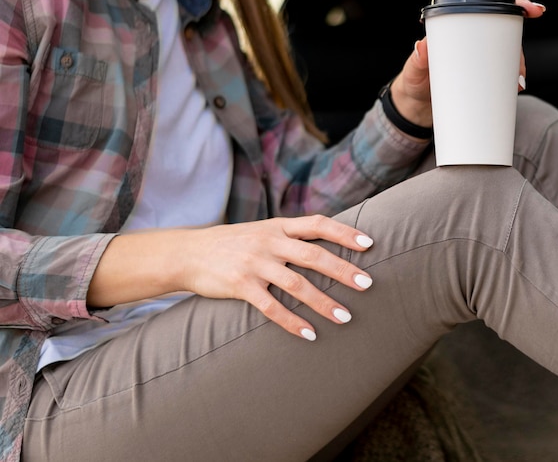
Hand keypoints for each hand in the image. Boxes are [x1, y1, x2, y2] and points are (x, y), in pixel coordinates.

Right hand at [178, 216, 373, 340]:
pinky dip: (292, 322)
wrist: (188, 252)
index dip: (344, 233)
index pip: (317, 224)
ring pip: (296, 284)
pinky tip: (310, 334)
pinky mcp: (241, 285)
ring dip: (323, 302)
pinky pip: (271, 307)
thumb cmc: (232, 242)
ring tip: (346, 317)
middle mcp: (269, 242)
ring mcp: (255, 263)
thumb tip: (324, 242)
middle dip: (343, 270)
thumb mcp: (261, 230)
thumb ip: (288, 235)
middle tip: (368, 284)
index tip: (368, 243)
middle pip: (313, 255)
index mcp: (277, 226)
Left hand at [389, 0, 546, 129]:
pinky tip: (518, 84)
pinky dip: (513, 73)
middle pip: (498, 25)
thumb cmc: (413, 83)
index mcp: (448, 24)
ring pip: (504, 47)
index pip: (476, 0)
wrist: (415, 105)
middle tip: (520, 62)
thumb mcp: (413, 73)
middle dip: (516, 40)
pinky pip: (501, 65)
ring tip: (517, 81)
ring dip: (517, 61)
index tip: (525, 7)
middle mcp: (464, 33)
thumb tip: (421, 46)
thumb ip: (416, 61)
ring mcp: (474, 51)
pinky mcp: (479, 69)